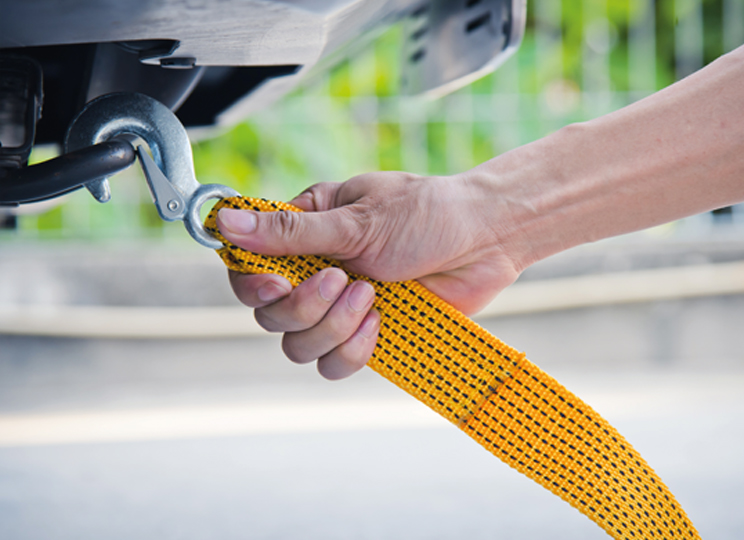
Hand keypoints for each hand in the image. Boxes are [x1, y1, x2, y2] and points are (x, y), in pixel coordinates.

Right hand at [217, 171, 521, 378]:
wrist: (485, 239)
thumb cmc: (426, 213)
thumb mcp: (357, 220)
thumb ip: (290, 232)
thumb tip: (225, 224)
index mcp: (305, 231)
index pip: (248, 266)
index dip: (252, 284)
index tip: (276, 285)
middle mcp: (314, 271)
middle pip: (269, 315)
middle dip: (303, 306)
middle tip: (343, 280)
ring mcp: (339, 307)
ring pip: (297, 346)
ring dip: (331, 327)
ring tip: (370, 296)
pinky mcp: (366, 335)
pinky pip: (333, 364)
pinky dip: (352, 350)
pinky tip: (380, 323)